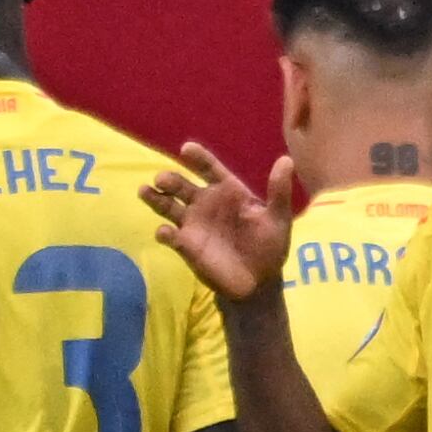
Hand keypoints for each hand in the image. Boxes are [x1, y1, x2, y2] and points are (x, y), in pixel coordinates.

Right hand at [141, 141, 298, 302]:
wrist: (258, 282)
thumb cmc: (270, 246)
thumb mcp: (278, 218)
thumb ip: (278, 191)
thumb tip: (286, 160)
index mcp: (228, 191)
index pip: (209, 169)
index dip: (198, 158)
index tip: (186, 149)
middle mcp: (205, 203)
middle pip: (182, 185)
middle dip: (170, 179)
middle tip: (161, 179)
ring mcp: (193, 224)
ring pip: (168, 206)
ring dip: (155, 198)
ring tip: (145, 191)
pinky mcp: (186, 246)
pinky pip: (170, 236)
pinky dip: (164, 233)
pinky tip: (165, 232)